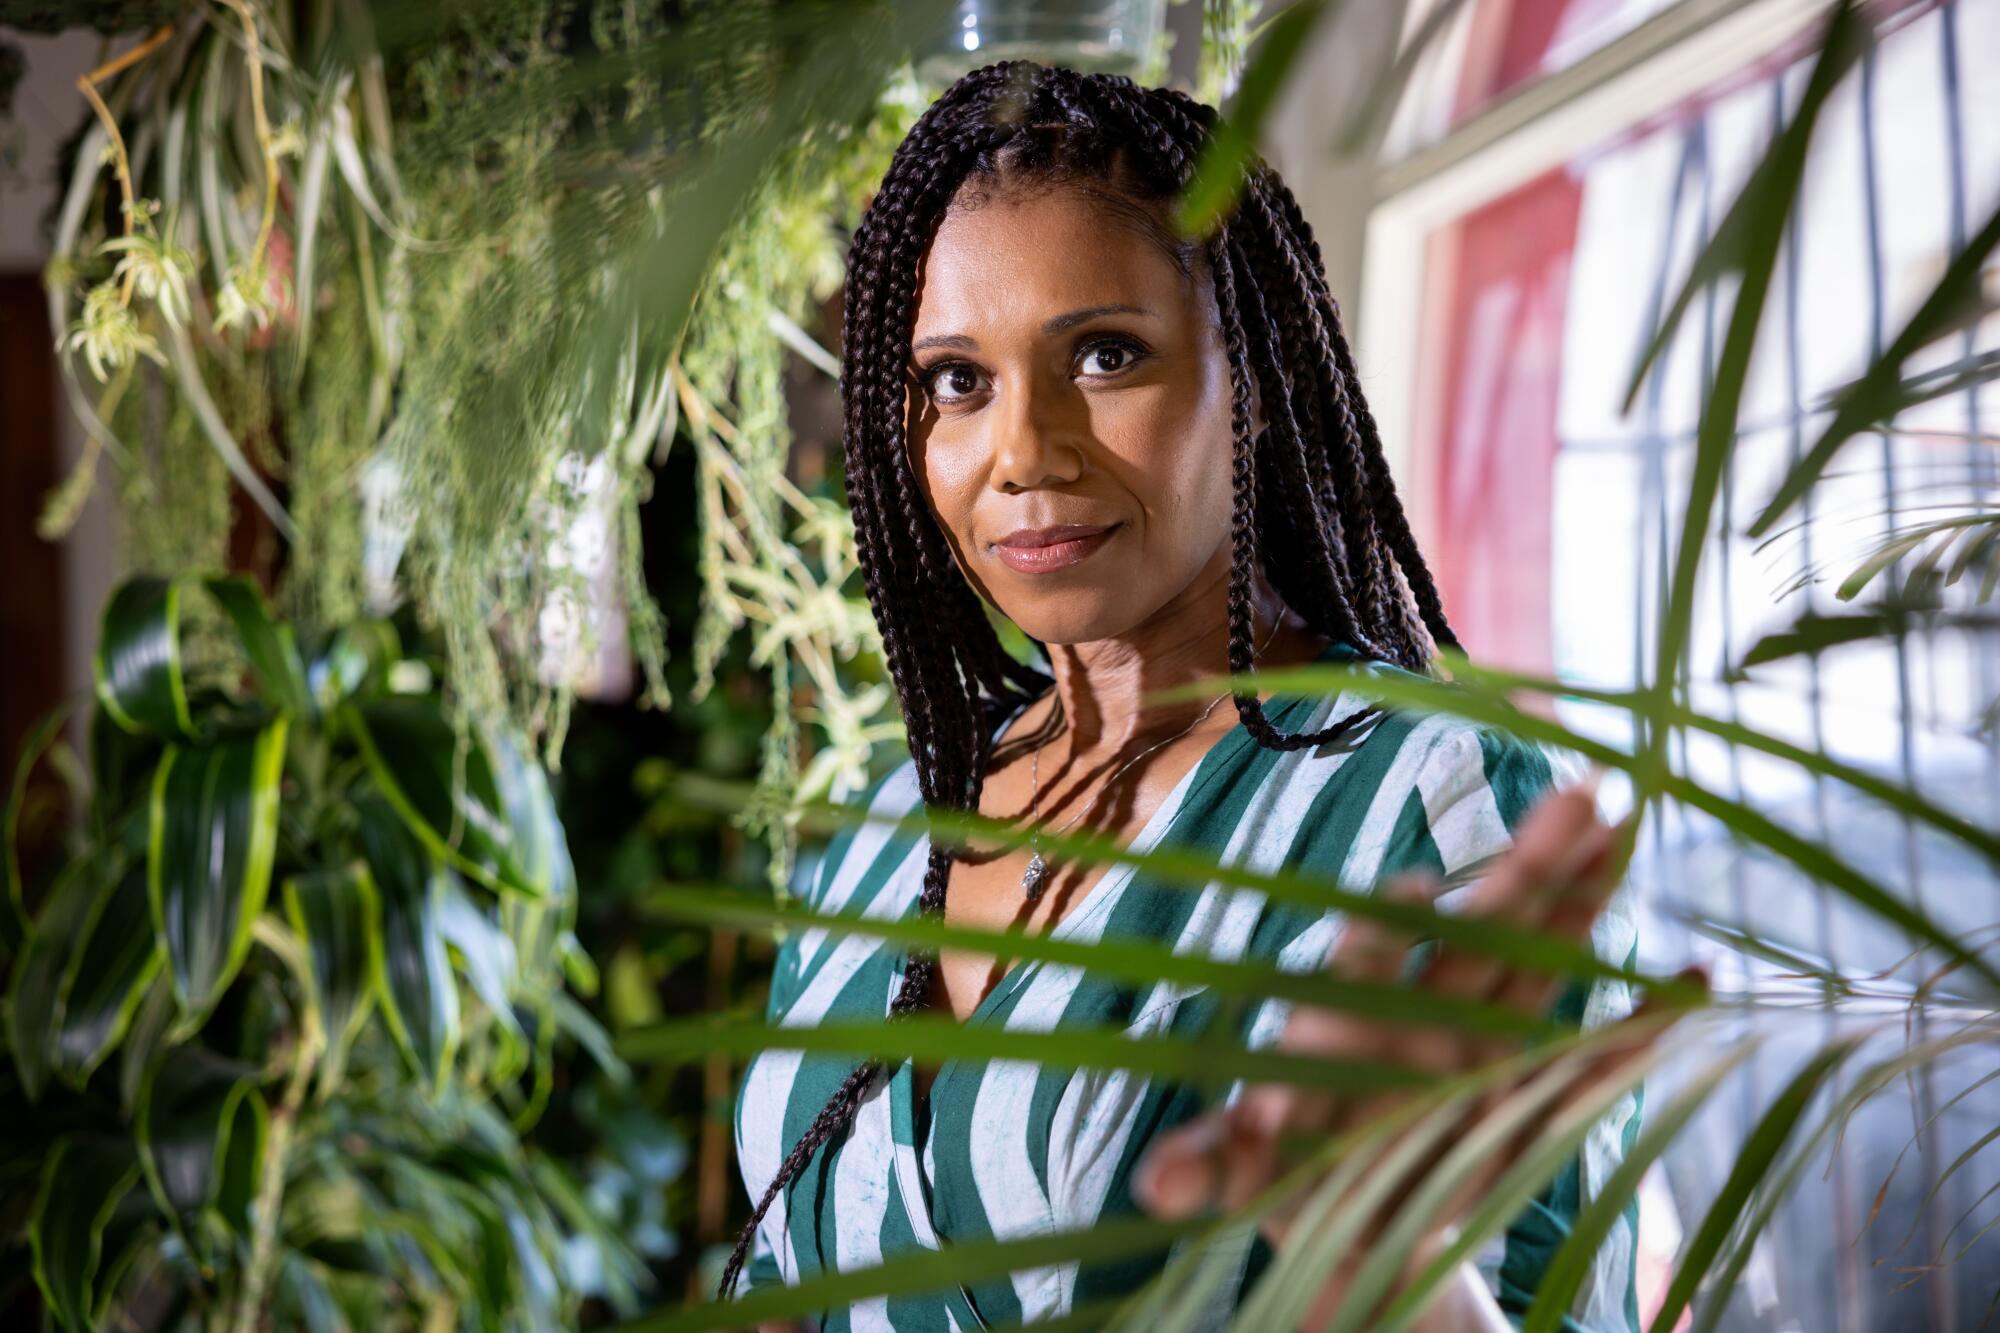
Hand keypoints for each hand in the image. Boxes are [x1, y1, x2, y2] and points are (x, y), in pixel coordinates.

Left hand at [1132, 785, 1680, 1331]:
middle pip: (1476, 930)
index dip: (1383, 927)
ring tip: (1625, 824)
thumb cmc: (1273, 1169)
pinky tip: (1693, 981)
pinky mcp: (1517, 1092)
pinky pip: (1587, 1056)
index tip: (1404, 887)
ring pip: (1535, 958)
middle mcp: (1415, 1013)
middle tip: (1580, 795)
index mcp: (1340, 1018)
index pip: (1363, 957)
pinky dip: (1640, 1029)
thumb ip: (1207, 1169)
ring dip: (1580, 898)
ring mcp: (1474, 1042)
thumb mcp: (1236, 1177)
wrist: (1336, 1213)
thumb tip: (1157, 1184)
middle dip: (1524, 870)